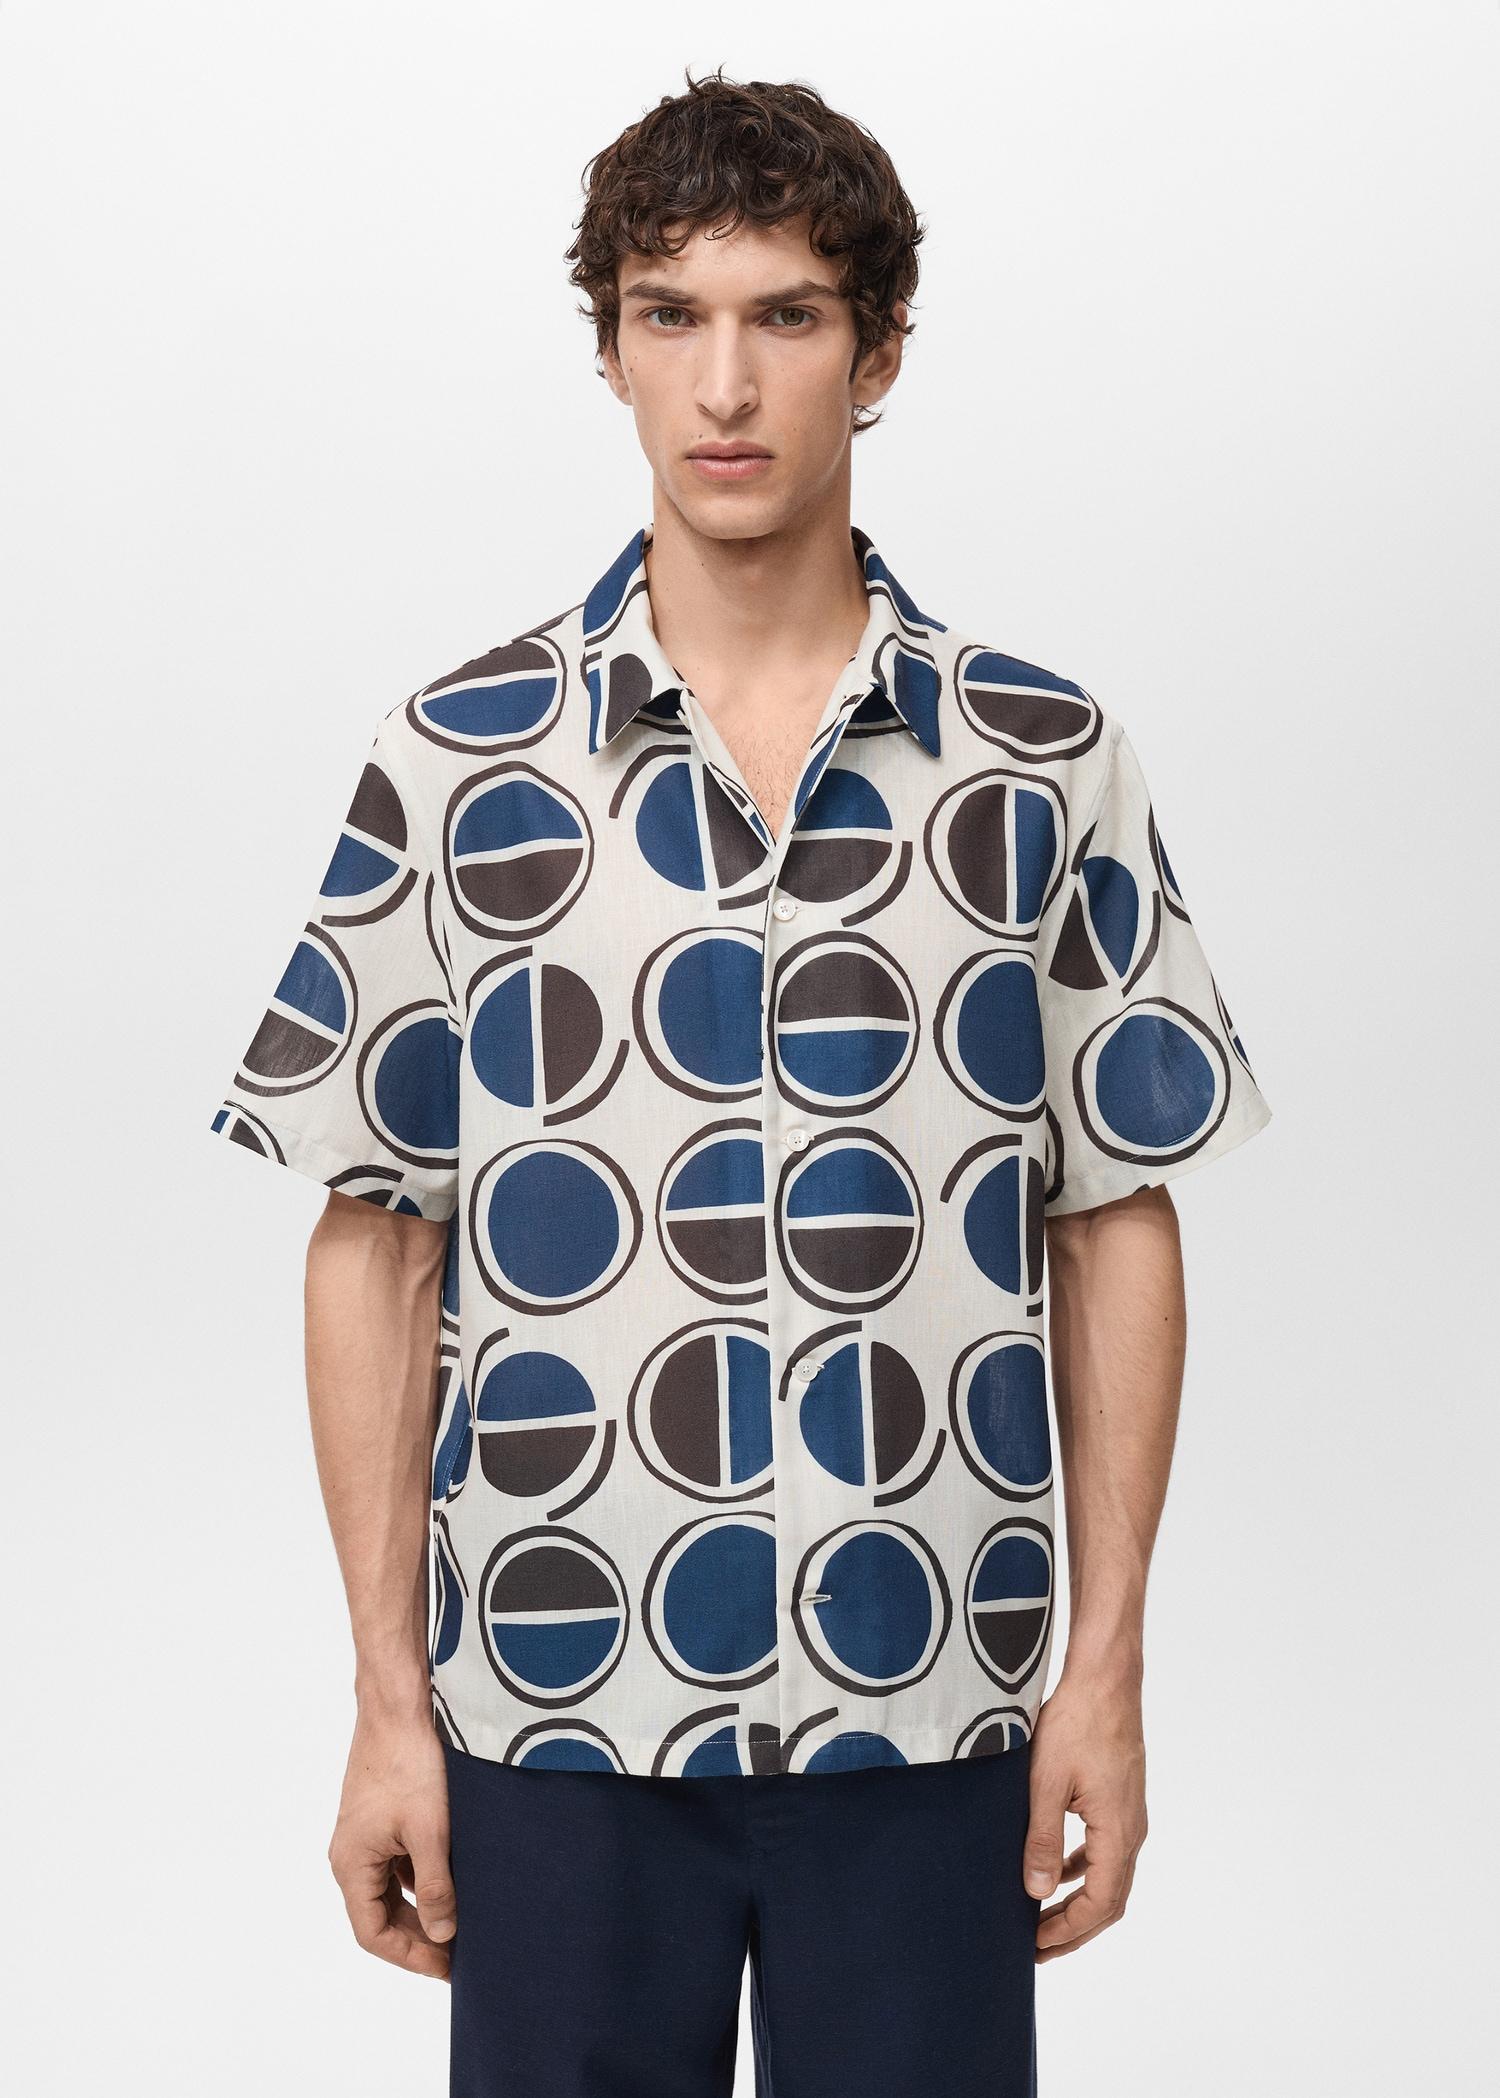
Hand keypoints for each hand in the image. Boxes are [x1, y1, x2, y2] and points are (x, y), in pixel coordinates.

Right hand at [327, 1708, 456, 1979]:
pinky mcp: (381, 1818)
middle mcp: (350, 1854)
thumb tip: (443, 1934)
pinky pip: (397, 1863)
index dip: (410, 1956)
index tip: (446, 1968)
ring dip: (422, 1908)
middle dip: (419, 1937)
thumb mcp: (430, 1831)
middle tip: (459, 1954)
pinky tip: (453, 1880)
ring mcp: (365, 1835)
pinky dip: (422, 1879)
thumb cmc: (409, 1763)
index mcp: (351, 1864)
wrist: (399, 1706)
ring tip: (461, 1923)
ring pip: (391, 1889)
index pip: (373, 1933)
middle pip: (380, 1915)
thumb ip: (436, 1887)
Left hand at [1022, 1671, 1146, 1961]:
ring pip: (1109, 1877)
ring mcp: (1129, 1814)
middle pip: (1109, 1900)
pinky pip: (1105, 1850)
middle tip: (1037, 1948)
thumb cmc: (1077, 1724)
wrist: (1105, 1680)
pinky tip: (1057, 1870)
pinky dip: (1083, 1871)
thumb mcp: (1046, 1783)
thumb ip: (1043, 1839)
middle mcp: (1132, 1830)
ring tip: (1043, 1919)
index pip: (1099, 1904)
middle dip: (1074, 1928)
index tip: (1035, 1947)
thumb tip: (1038, 1892)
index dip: (1068, 1931)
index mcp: (1118, 1833)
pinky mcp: (1120, 1799)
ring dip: (1078, 1902)